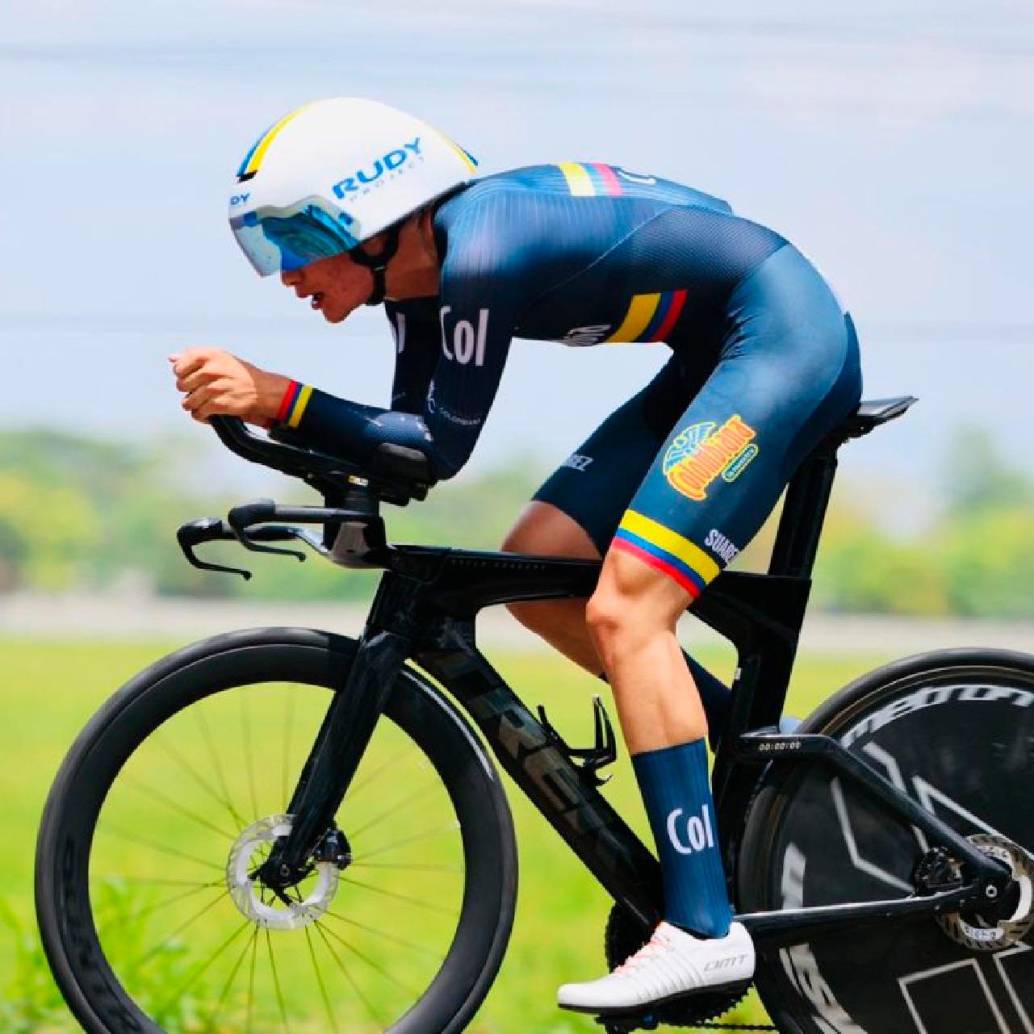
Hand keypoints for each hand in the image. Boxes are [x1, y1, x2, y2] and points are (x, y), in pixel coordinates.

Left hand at [169, 348, 289, 427]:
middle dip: (188, 390)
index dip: (182, 374)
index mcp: (209, 355)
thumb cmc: (238, 373)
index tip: (191, 378)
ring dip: (193, 405)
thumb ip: (194, 356)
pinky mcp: (220, 404)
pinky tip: (208, 412)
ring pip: (188, 402)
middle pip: (181, 385)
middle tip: (199, 391)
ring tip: (202, 403)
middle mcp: (211, 370)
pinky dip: (201, 415)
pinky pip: (198, 413)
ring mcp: (215, 388)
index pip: (179, 367)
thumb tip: (171, 358)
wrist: (262, 390)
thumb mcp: (219, 358)